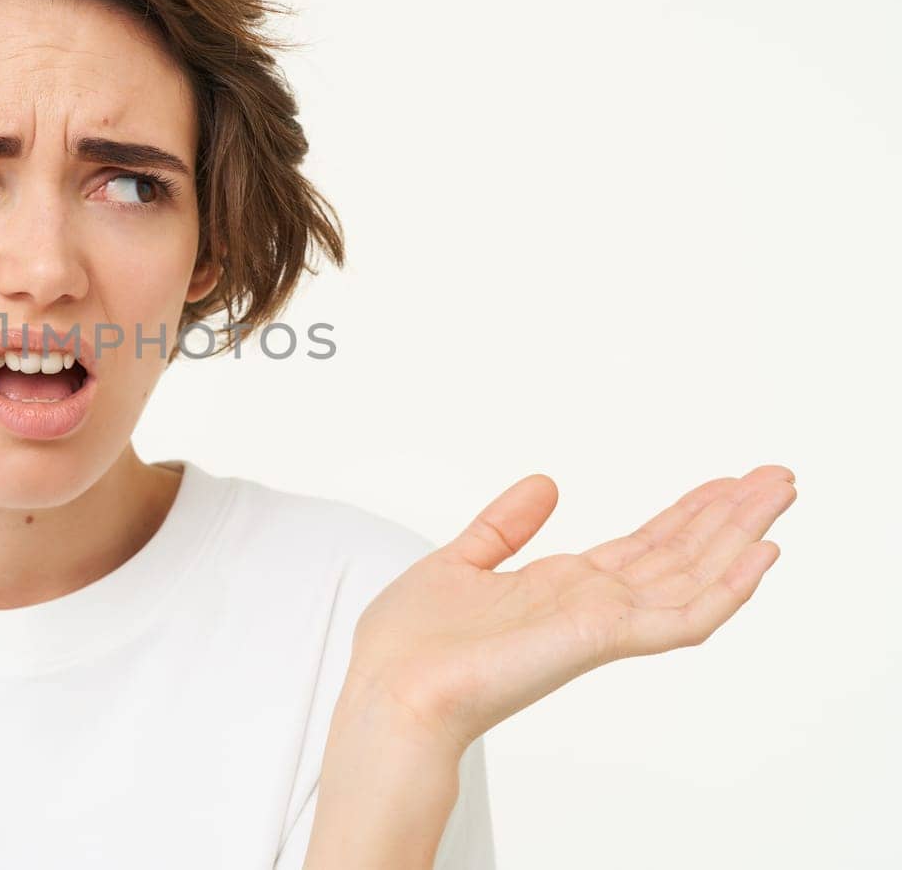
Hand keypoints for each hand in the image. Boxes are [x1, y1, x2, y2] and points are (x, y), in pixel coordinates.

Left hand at [342, 465, 796, 756]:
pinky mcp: (598, 639)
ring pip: (691, 577)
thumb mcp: (460, 563)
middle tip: (777, 476)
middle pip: (678, 555)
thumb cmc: (410, 648)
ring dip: (739, 535)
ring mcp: (599, 625)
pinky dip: (724, 589)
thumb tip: (545, 484)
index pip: (642, 547)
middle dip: (728, 516)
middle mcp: (589, 607)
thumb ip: (505, 527)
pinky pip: (679, 619)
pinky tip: (759, 556)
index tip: (724, 482)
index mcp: (560, 590)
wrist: (390, 693)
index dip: (686, 514)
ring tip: (780, 493)